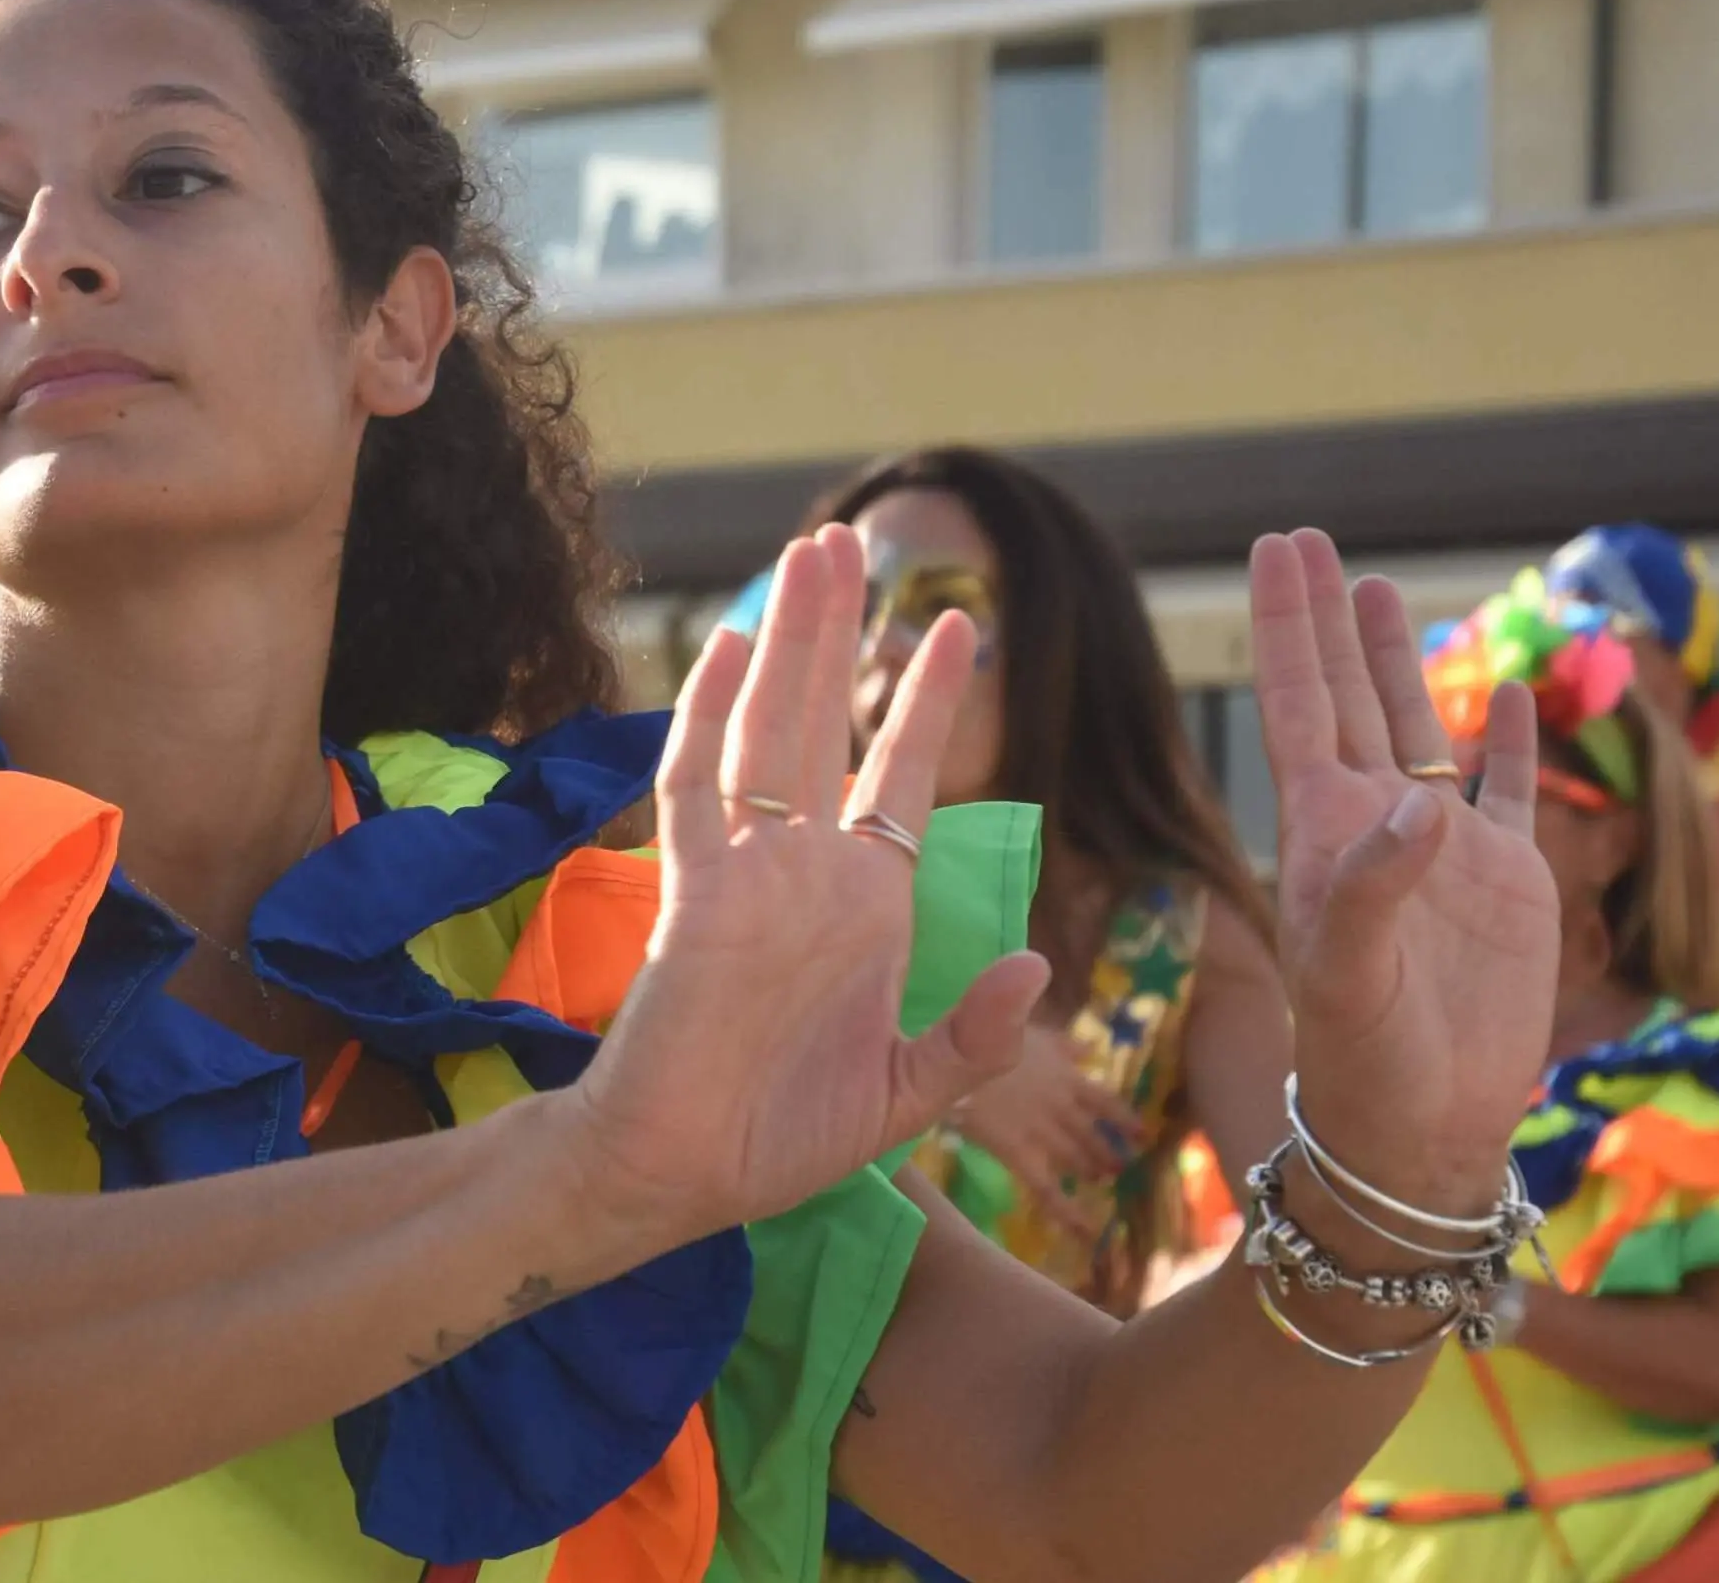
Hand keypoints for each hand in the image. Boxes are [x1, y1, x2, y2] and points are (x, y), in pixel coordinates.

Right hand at [574, 526, 1052, 1236]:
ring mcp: (748, 874)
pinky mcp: (695, 893)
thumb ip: (975, 1035)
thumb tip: (1037, 960)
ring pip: (771, 730)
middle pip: (827, 724)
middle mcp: (808, 872)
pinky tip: (736, 648)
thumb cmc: (778, 1139)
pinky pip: (700, 787)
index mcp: (867, 908)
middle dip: (842, 632)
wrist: (681, 1177)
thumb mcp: (907, 1095)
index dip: (928, 702)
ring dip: (794, 643)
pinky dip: (712, 716)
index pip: (902, 777)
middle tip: (851, 540)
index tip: (958, 624)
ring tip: (812, 551)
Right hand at [949, 1027, 1139, 1237]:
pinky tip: (1083, 1232)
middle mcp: (1063, 1108)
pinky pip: (1046, 1188)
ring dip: (1091, 1170)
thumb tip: (1089, 1048)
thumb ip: (1062, 1044)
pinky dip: (1066, 1212)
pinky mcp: (1019, 1154)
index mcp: (1067, 1078)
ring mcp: (1043, 1133)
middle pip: (1093, 1135)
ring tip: (1100, 1180)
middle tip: (1121, 1166)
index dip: (1125, 1120)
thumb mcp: (1033, 1033)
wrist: (962, 1056)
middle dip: (1108, 1150)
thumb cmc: (991, 1036)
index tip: (1143, 1134)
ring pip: (1076, 1159)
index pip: (1106, 1103)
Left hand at [1244, 531, 1555, 1210]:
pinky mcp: (1508, 883)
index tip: (1276, 546)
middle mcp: (1376, 827)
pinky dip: (1511, 741)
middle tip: (1311, 537)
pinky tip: (1509, 691)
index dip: (1289, 624)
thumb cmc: (1364, 1064)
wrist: (1421, 1132)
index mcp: (1323, 834)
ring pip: (1417, 728)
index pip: (1299, 703)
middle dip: (1328, 619)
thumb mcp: (1347, 979)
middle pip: (1348, 696)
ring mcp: (1443, 851)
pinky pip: (1510, 792)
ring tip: (1379, 584)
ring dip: (1397, 659)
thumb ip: (1371, 892)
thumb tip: (1418, 806)